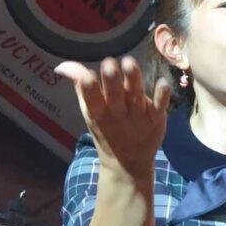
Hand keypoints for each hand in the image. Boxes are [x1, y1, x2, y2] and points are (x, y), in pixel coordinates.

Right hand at [58, 56, 170, 177]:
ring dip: (133, 79)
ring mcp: (138, 116)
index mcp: (98, 112)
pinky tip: (163, 82)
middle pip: (114, 94)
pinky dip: (161, 96)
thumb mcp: (90, 111)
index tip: (87, 75)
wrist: (127, 162)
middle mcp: (118, 113)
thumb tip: (62, 65)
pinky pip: (159, 107)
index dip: (89, 88)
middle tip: (108, 63)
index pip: (91, 99)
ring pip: (136, 95)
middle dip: (111, 80)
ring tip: (129, 62)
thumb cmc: (106, 129)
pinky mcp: (156, 119)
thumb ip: (80, 86)